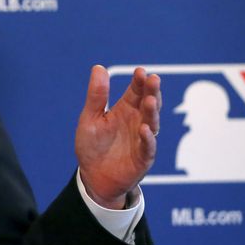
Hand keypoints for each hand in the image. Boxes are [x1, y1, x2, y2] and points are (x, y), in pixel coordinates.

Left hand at [75, 66, 160, 208]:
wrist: (93, 177)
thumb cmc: (92, 146)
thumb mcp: (90, 118)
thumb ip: (97, 96)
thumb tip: (99, 67)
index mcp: (125, 110)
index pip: (136, 91)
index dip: (139, 81)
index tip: (140, 71)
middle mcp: (137, 122)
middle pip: (148, 104)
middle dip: (152, 92)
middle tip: (153, 80)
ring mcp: (142, 139)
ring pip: (152, 123)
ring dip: (152, 112)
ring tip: (150, 101)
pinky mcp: (143, 158)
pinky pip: (147, 147)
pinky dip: (147, 139)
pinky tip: (144, 130)